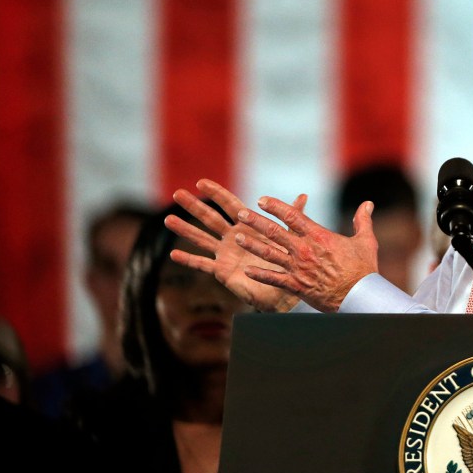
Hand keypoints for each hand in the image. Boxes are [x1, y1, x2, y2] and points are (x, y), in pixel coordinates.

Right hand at [165, 179, 303, 311]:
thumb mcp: (289, 237)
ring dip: (185, 229)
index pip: (230, 205)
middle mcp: (233, 237)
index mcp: (248, 226)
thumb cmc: (286, 262)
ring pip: (202, 238)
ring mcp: (225, 253)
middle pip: (210, 218)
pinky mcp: (222, 271)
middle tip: (177, 193)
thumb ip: (292, 217)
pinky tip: (173, 254)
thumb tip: (303, 196)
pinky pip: (202, 264)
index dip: (216, 193)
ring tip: (168, 220)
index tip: (201, 182)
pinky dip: (189, 260)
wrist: (284, 290)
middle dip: (194, 206)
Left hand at [232, 194, 378, 312]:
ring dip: (252, 245)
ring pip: (269, 253)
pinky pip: (273, 279)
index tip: (262, 200)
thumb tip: (368, 204)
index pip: (292, 215)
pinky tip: (247, 270)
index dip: (275, 206)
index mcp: (319, 236)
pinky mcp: (296, 285)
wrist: (360, 297)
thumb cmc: (363, 269)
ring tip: (237, 237)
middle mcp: (304, 249)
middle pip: (274, 231)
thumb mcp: (365, 241)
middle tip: (241, 214)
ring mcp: (298, 268)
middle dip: (255, 221)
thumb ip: (363, 220)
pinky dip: (260, 274)